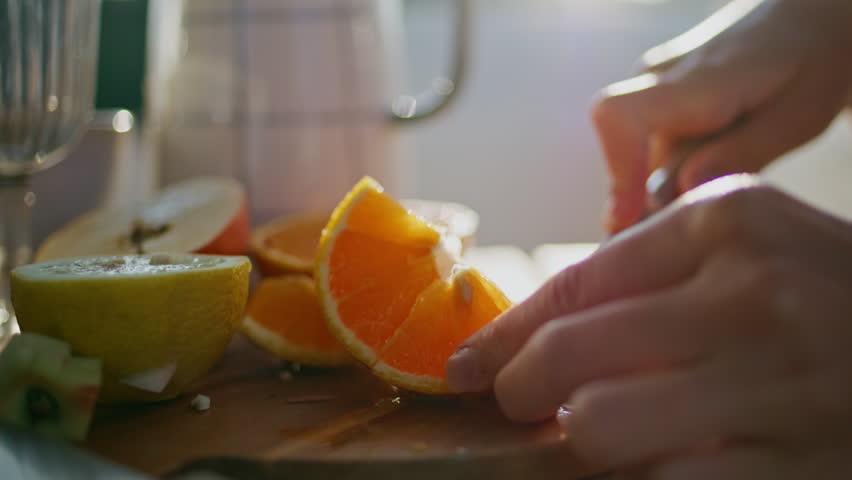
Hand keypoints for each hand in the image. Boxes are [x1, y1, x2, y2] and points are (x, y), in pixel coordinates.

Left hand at [446, 176, 851, 477]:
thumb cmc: (824, 292)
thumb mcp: (745, 250)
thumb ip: (647, 280)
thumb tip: (531, 341)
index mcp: (726, 224)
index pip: (574, 286)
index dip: (504, 335)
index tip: (465, 368)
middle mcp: (751, 295)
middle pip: (569, 357)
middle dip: (523, 390)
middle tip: (521, 405)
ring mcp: (779, 384)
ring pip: (601, 429)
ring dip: (585, 444)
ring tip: (601, 436)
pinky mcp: (799, 464)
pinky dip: (646, 478)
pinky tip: (661, 460)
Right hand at [594, 0, 851, 232]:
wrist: (804, 20)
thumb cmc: (810, 66)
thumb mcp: (796, 117)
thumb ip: (739, 154)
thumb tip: (678, 189)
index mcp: (695, 82)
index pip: (618, 117)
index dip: (615, 172)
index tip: (625, 219)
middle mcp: (659, 78)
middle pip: (626, 154)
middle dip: (648, 199)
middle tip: (690, 227)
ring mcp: (652, 83)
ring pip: (637, 152)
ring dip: (662, 184)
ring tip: (714, 188)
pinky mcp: (653, 94)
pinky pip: (646, 141)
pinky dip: (666, 169)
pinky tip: (703, 172)